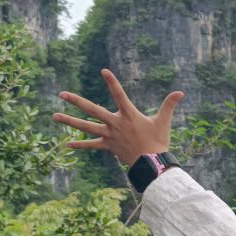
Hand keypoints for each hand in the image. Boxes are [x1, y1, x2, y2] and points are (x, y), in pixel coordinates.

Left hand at [52, 69, 184, 165]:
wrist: (152, 163)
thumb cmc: (159, 142)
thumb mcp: (164, 122)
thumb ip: (170, 105)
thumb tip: (181, 92)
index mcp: (129, 115)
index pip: (119, 94)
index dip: (112, 82)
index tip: (103, 71)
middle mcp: (115, 123)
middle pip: (92, 110)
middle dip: (76, 101)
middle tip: (61, 94)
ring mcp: (109, 135)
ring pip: (86, 127)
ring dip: (70, 121)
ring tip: (54, 116)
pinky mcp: (108, 146)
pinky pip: (91, 145)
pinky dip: (80, 145)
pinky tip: (67, 144)